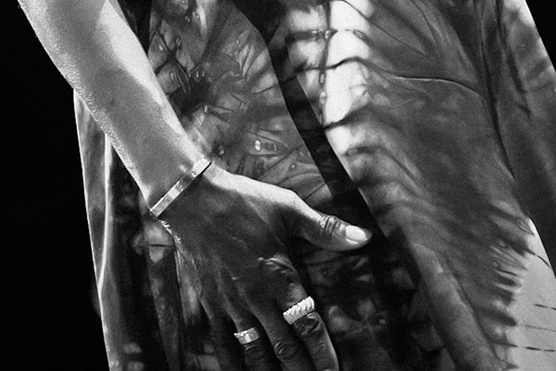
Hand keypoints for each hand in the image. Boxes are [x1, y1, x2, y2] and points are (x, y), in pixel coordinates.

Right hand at [157, 164, 369, 369]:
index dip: (322, 352)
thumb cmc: (244, 201)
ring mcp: (230, 304)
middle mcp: (256, 297)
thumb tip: (363, 237)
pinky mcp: (208, 303)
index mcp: (280, 275)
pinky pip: (220, 342)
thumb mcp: (289, 208)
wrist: (192, 200)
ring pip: (254, 351)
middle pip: (283, 346)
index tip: (332, 370)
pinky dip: (232, 362)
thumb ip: (325, 229)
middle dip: (301, 369)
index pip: (307, 324)